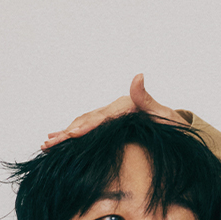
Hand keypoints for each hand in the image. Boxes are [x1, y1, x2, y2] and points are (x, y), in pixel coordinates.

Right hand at [42, 74, 186, 146]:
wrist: (173, 126)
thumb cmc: (170, 124)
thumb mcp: (162, 112)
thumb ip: (146, 97)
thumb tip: (138, 75)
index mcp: (122, 107)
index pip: (101, 118)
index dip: (86, 126)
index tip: (73, 134)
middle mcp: (112, 110)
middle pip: (86, 121)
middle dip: (66, 133)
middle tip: (50, 144)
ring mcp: (108, 116)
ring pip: (82, 125)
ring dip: (63, 134)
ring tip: (47, 144)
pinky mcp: (107, 124)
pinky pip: (85, 128)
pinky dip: (70, 132)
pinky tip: (55, 138)